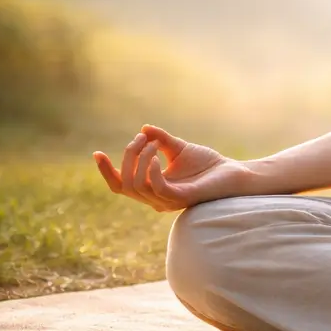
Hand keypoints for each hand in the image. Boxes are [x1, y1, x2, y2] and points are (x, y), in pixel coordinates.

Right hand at [93, 125, 256, 211]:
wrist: (233, 173)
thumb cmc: (208, 164)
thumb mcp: (179, 148)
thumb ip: (161, 140)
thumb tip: (144, 129)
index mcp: (152, 188)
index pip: (121, 186)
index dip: (107, 172)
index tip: (97, 152)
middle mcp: (156, 199)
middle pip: (125, 184)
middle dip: (127, 158)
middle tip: (140, 139)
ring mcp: (168, 201)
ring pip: (137, 186)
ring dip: (140, 159)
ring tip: (152, 143)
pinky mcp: (181, 198)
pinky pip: (158, 188)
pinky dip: (152, 170)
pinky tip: (156, 155)